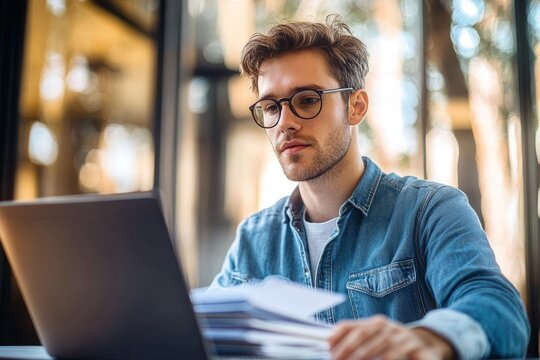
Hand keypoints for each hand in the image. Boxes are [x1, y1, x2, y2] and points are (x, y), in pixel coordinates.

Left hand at [328, 315, 455, 359]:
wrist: (429, 344)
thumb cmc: (394, 344)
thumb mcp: (376, 338)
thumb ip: (356, 339)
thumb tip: (329, 343)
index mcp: (375, 324)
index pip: (352, 327)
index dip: (338, 336)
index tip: (326, 348)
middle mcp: (389, 327)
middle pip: (365, 335)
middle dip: (349, 349)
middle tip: (337, 359)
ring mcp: (404, 337)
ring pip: (384, 346)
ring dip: (368, 355)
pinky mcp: (420, 349)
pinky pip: (402, 356)